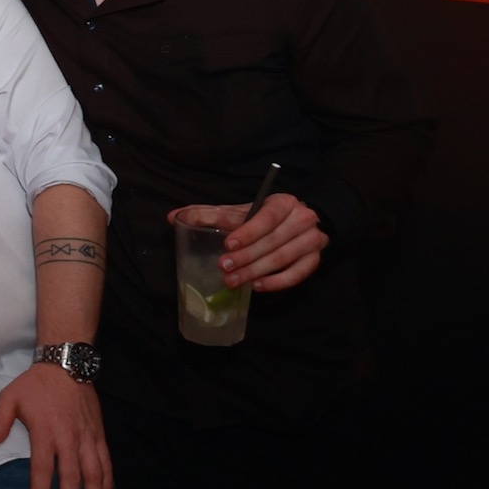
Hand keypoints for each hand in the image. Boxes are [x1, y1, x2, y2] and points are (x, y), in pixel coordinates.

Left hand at [0, 367, 111, 488]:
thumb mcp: (10, 397)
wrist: (67, 364)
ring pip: (94, 474)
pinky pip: (106, 463)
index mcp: (45, 431)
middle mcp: (69, 438)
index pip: (43, 468)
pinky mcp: (99, 435)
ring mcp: (87, 437)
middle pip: (72, 477)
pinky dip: (107, 483)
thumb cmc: (36, 384)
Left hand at [209, 193, 327, 291]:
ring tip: (234, 281)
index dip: (248, 232)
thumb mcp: (238, 212)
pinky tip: (257, 286)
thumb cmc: (262, 219)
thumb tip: (173, 216)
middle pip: (273, 240)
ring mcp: (312, 239)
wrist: (295, 224)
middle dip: (247, 256)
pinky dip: (277, 282)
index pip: (267, 217)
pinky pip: (298, 274)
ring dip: (256, 271)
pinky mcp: (314, 259)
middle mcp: (302, 218)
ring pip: (283, 258)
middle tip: (224, 268)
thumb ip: (208, 215)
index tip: (228, 244)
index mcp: (283, 202)